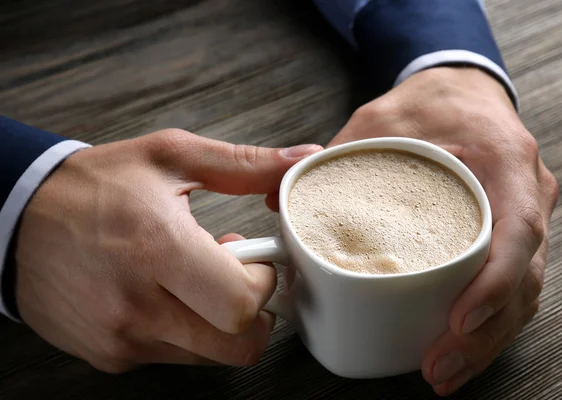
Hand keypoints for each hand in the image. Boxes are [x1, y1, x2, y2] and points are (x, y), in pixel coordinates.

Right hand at [14, 129, 320, 372]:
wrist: (18, 218)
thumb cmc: (96, 185)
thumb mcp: (171, 158)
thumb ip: (245, 164)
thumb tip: (303, 158)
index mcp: (156, 248)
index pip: (242, 304)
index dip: (264, 282)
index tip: (255, 258)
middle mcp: (137, 306)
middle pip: (238, 346)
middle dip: (254, 312)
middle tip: (236, 274)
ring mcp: (121, 338)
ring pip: (209, 356)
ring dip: (219, 322)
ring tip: (194, 278)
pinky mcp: (110, 356)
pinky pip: (173, 357)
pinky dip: (185, 331)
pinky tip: (166, 294)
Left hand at [328, 68, 558, 395]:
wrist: (461, 92)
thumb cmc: (427, 105)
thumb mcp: (379, 121)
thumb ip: (333, 159)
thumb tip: (276, 200)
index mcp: (501, 160)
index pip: (516, 230)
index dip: (493, 282)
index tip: (457, 318)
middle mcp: (525, 192)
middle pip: (523, 277)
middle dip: (484, 332)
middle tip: (438, 365)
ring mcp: (523, 215)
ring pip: (522, 292)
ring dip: (486, 339)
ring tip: (444, 369)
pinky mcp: (510, 234)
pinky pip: (512, 285)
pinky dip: (489, 322)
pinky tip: (458, 346)